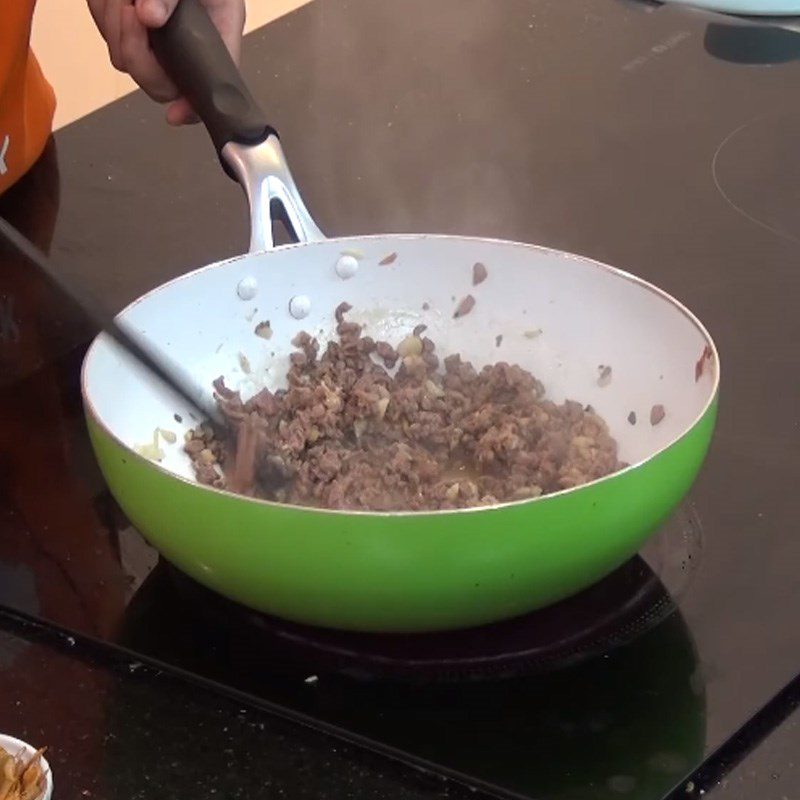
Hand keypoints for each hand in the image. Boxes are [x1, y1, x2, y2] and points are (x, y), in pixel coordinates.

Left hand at [87, 0, 245, 124]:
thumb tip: (149, 17)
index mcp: (211, 47)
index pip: (204, 94)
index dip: (191, 109)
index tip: (176, 114)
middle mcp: (181, 54)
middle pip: (154, 83)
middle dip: (138, 50)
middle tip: (135, 11)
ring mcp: (150, 45)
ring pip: (123, 58)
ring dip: (118, 21)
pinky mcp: (122, 29)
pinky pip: (105, 31)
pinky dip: (105, 7)